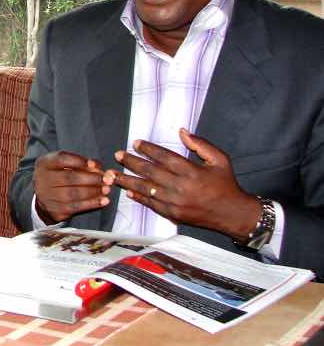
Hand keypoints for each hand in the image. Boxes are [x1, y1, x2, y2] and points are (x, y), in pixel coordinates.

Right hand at [33, 150, 108, 222]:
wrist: (44, 198)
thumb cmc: (58, 176)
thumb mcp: (64, 165)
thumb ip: (79, 163)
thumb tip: (97, 167)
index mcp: (44, 164)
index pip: (61, 159)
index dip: (79, 161)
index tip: (94, 164)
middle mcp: (43, 179)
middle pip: (69, 177)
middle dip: (92, 178)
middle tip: (107, 178)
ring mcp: (48, 196)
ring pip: (74, 194)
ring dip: (94, 191)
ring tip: (107, 189)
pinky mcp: (56, 210)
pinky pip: (77, 207)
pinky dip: (92, 203)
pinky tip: (103, 200)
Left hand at [106, 129, 260, 238]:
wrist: (233, 214)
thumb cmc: (226, 184)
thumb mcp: (220, 159)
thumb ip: (200, 144)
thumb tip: (181, 131)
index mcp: (192, 171)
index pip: (164, 157)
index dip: (148, 149)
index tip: (135, 143)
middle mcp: (181, 187)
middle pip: (150, 172)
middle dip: (131, 162)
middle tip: (118, 155)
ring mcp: (175, 202)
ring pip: (146, 189)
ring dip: (127, 181)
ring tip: (112, 174)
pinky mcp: (173, 215)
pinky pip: (152, 205)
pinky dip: (138, 198)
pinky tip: (127, 192)